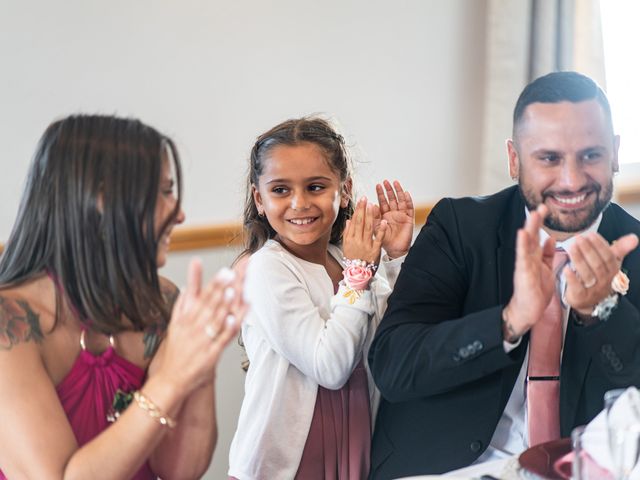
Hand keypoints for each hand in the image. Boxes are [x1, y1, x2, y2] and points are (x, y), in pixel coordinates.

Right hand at [152, 258, 246, 392]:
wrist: (170, 379)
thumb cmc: (176, 350)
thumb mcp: (175, 323)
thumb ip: (183, 303)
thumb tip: (188, 285)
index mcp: (186, 318)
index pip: (202, 297)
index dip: (214, 284)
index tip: (223, 271)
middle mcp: (193, 327)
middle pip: (209, 305)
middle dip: (220, 289)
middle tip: (230, 273)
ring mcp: (202, 341)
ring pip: (215, 320)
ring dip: (224, 306)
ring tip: (233, 291)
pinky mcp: (210, 355)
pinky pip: (220, 340)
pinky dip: (226, 329)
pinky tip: (233, 319)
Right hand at [342, 196, 386, 265]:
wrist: (357, 275)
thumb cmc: (352, 260)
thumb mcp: (346, 247)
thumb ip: (347, 233)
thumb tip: (348, 221)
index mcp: (349, 239)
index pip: (354, 221)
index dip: (358, 210)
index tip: (361, 201)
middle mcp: (357, 241)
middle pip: (360, 223)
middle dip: (363, 209)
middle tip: (366, 199)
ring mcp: (366, 246)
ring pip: (368, 228)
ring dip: (371, 216)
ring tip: (373, 205)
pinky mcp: (375, 251)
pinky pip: (378, 239)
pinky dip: (381, 230)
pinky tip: (384, 221)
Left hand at [375, 180, 413, 258]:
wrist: (394, 250)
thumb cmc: (384, 240)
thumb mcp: (376, 228)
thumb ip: (373, 217)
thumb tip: (372, 205)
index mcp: (384, 215)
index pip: (382, 201)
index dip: (380, 194)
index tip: (378, 185)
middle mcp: (393, 213)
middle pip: (392, 199)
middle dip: (389, 190)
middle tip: (386, 181)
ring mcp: (401, 215)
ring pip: (400, 200)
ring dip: (398, 192)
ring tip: (395, 183)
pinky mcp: (409, 218)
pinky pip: (410, 208)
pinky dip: (408, 200)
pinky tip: (406, 193)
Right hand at [503, 205, 555, 339]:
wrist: (528, 309)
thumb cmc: (536, 291)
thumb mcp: (546, 269)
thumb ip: (547, 254)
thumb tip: (551, 239)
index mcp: (534, 257)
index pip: (537, 236)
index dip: (540, 223)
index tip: (545, 209)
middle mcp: (528, 258)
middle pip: (531, 236)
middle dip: (535, 221)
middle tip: (541, 206)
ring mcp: (524, 264)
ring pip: (527, 243)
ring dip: (529, 228)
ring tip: (532, 215)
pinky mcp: (522, 272)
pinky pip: (522, 256)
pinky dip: (522, 245)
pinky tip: (523, 234)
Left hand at [563, 232, 637, 314]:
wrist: (588, 300)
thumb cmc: (599, 276)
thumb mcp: (610, 263)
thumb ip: (620, 249)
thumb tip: (634, 237)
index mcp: (613, 271)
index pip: (608, 257)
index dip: (600, 246)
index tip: (590, 235)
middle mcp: (605, 281)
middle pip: (597, 264)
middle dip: (588, 250)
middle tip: (579, 238)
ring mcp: (593, 289)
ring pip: (587, 274)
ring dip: (579, 259)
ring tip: (571, 247)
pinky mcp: (580, 296)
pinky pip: (577, 287)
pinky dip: (572, 277)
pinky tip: (566, 268)